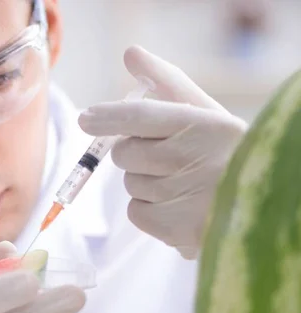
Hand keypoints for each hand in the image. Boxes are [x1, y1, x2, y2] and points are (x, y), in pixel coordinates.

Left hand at [78, 46, 247, 258]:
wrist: (257, 208)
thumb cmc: (224, 156)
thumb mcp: (206, 115)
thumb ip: (168, 84)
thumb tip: (131, 53)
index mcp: (205, 125)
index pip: (142, 118)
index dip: (109, 118)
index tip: (86, 119)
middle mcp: (195, 159)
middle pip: (126, 154)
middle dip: (134, 155)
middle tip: (166, 159)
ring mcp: (185, 196)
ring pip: (131, 184)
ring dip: (146, 184)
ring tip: (182, 186)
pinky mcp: (176, 227)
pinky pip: (136, 212)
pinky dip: (149, 211)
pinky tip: (177, 208)